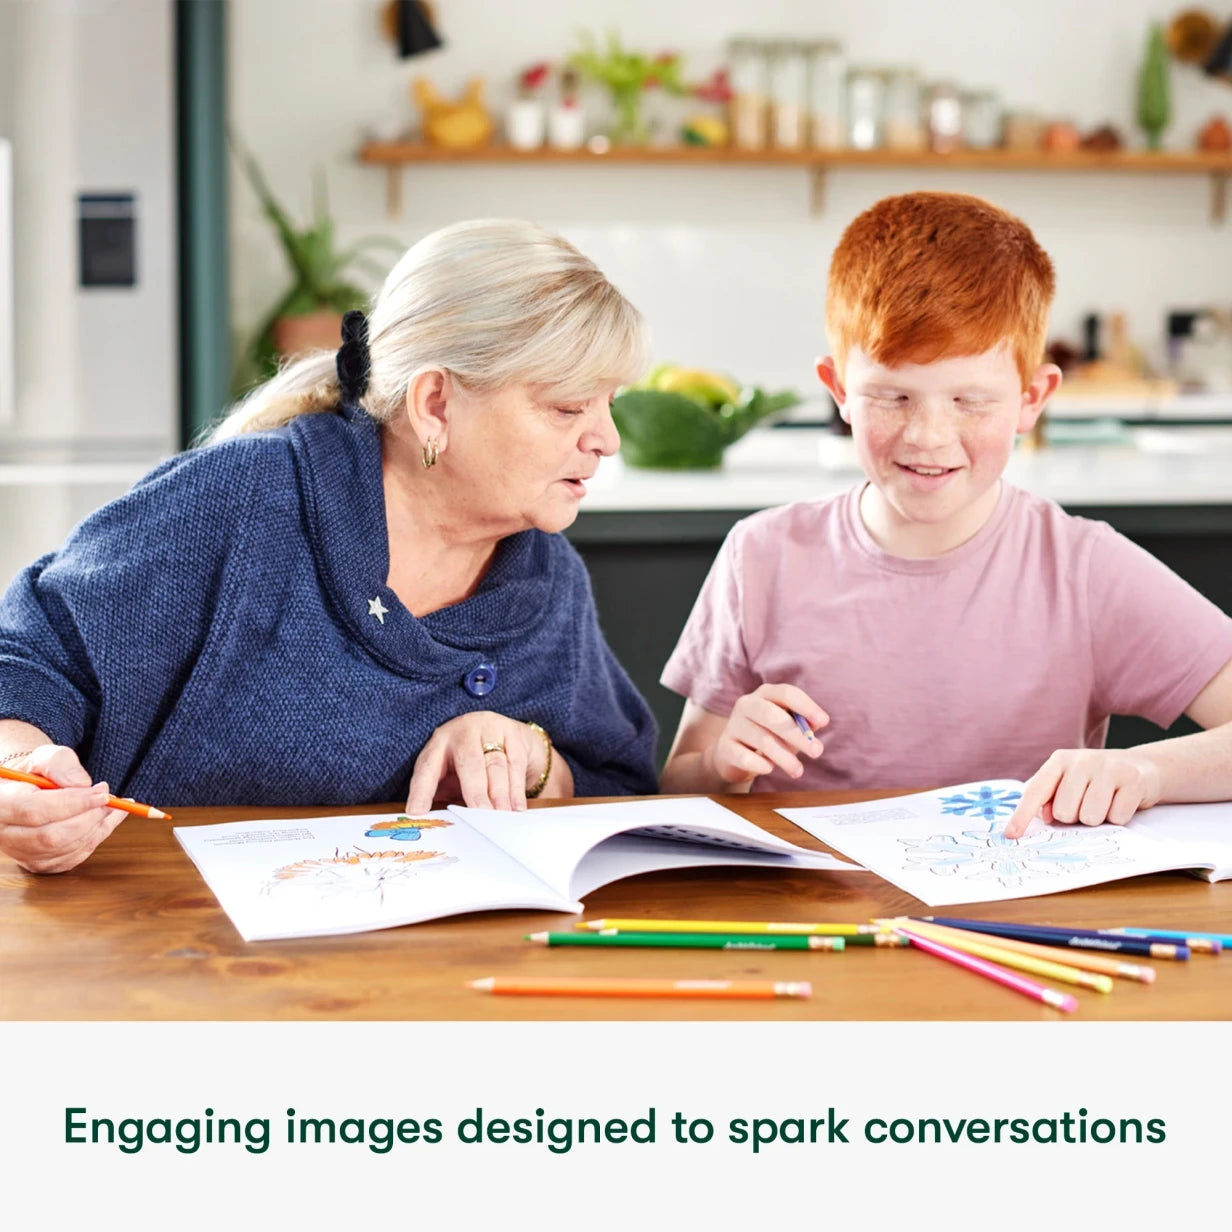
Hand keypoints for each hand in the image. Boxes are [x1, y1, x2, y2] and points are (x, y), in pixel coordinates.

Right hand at [0, 745, 123, 872]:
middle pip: (51, 836)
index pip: (35, 810)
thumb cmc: (37, 772)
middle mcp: (5, 834)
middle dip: (88, 818)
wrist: (28, 790)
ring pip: (64, 849)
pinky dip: (97, 838)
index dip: (73, 803)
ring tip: (113, 807)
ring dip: (96, 828)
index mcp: (1, 803)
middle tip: (109, 799)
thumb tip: (82, 784)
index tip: (102, 794)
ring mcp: (21, 853)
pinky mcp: (39, 863)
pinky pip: (73, 858)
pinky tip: (109, 820)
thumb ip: (61, 765)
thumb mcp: (46, 756)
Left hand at [406, 712, 546, 812]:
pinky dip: (516, 789)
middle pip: (468, 762)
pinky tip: (516, 808)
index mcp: (439, 744)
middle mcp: (462, 731)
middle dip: (475, 792)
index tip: (416, 813)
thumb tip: (444, 824)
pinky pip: (515, 763)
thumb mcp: (454, 776)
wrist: (508, 736)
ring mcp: (490, 728)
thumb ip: (447, 796)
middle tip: (481, 817)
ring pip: (495, 764)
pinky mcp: (513, 732)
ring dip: (500, 794)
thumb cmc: (474, 764)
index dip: (421, 791)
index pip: (427, 767)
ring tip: (502, 817)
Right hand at [705, 684, 827, 785]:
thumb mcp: (788, 727)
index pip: (786, 693)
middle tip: (817, 752)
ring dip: (784, 757)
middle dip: (797, 735)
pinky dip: (761, 764)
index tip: (824, 722)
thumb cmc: (768, 736)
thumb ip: (804, 724)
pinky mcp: (724, 746)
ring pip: (762, 739)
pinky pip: (745, 756)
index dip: (806, 706)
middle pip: (772, 716)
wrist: (733, 755)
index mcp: (765, 694)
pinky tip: (769, 769)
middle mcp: (746, 704)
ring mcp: (733, 725)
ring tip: (798, 771)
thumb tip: (816, 724)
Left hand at [1004, 749, 1162, 838]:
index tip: (1011, 835)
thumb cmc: (1096, 781)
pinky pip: (1117, 818)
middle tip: (1086, 805)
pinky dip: (1118, 817)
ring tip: (1105, 803)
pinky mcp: (1132, 780)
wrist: (1142, 767)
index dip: (1022, 815)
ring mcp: (1108, 768)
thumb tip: (1041, 818)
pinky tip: (1121, 801)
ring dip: (1097, 819)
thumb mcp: (1069, 782)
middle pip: (1063, 812)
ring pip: (1090, 818)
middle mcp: (1081, 760)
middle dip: (1074, 817)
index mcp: (1059, 761)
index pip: (1035, 791)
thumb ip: (1049, 798)